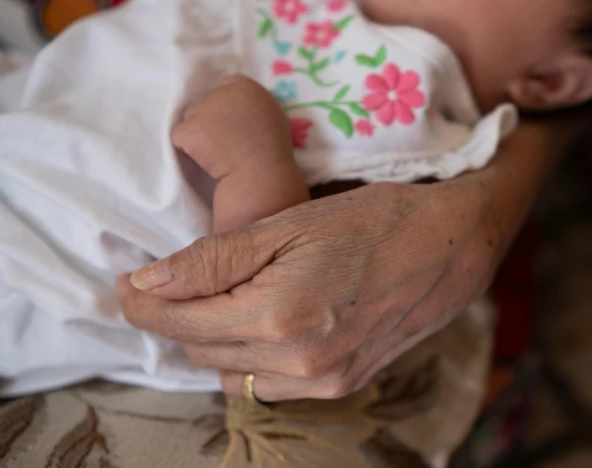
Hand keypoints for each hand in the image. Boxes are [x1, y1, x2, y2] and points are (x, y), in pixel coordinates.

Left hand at [118, 179, 502, 399]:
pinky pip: (269, 385)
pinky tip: (264, 322)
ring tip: (226, 297)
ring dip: (213, 339)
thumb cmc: (374, 220)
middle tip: (177, 279)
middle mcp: (298, 361)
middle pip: (201, 351)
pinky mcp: (340, 385)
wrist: (450, 248)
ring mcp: (322, 380)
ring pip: (231, 374)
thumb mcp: (291, 223)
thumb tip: (148, 283)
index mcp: (280, 314)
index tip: (126, 282)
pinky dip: (251, 357)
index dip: (142, 303)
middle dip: (178, 316)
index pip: (180, 322)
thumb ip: (215, 258)